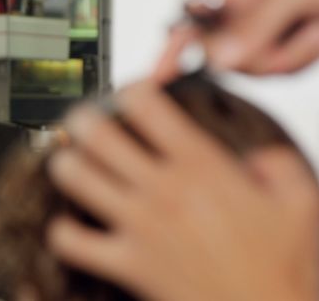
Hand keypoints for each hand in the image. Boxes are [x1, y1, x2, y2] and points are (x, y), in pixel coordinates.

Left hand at [47, 80, 318, 300]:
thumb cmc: (284, 269)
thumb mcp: (300, 204)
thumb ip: (278, 165)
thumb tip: (254, 156)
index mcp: (202, 168)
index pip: (145, 105)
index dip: (132, 90)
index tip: (132, 95)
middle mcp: (163, 190)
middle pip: (95, 133)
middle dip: (83, 118)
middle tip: (86, 121)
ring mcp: (139, 226)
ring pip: (74, 176)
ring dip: (67, 164)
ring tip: (74, 163)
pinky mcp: (126, 263)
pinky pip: (70, 239)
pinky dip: (64, 230)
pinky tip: (73, 224)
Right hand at [154, 0, 318, 79]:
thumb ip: (255, 25)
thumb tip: (218, 57)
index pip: (192, 14)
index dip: (176, 45)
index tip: (160, 76)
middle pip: (221, 47)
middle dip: (259, 49)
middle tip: (293, 37)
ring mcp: (262, 26)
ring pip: (250, 63)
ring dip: (288, 55)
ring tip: (314, 31)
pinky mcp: (282, 46)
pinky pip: (276, 70)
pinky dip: (300, 59)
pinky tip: (316, 38)